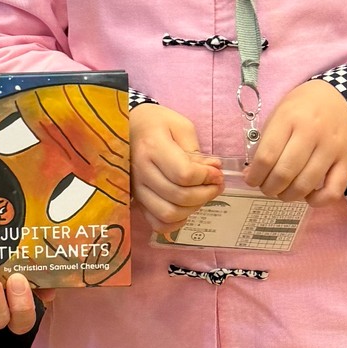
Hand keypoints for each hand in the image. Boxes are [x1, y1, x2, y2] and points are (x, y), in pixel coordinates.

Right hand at [130, 103, 222, 229]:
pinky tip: (185, 210)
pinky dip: (174, 224)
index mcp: (153, 147)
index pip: (184, 174)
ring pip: (168, 213)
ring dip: (193, 209)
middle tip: (216, 184)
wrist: (129, 127)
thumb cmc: (156, 123)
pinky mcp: (136, 199)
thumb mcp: (180, 126)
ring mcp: (136, 188)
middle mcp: (141, 170)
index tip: (217, 172)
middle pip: (179, 196)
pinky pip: (156, 223)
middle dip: (206, 193)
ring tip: (202, 195)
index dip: (207, 177)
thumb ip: (197, 151)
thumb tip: (214, 170)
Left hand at [245, 82, 346, 204]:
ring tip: (283, 192)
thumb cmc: (304, 106)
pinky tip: (308, 196)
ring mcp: (332, 148)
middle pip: (284, 173)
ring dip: (288, 196)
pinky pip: (334, 190)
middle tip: (267, 187)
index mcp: (289, 118)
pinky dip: (318, 201)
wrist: (342, 97)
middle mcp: (311, 133)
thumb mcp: (280, 113)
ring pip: (306, 185)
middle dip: (269, 188)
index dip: (255, 175)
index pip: (266, 156)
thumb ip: (266, 142)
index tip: (251, 179)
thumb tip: (253, 174)